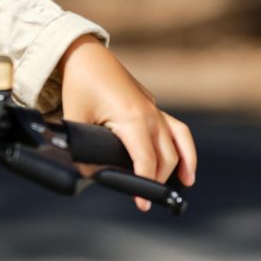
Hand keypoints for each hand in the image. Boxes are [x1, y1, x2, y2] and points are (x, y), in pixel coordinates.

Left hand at [54, 34, 196, 212]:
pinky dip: (184, 146)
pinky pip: (176, 128)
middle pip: (165, 155)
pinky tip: (184, 163)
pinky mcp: (153, 106)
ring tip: (184, 185)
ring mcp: (154, 108)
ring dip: (183, 164)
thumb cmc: (80, 87)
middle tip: (145, 202)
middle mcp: (150, 113)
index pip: (146, 159)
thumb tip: (90, 176)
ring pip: (178, 141)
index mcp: (131, 118)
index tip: (142, 205)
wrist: (85, 55)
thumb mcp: (76, 122)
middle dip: (158, 180)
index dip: (144, 184)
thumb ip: (84, 151)